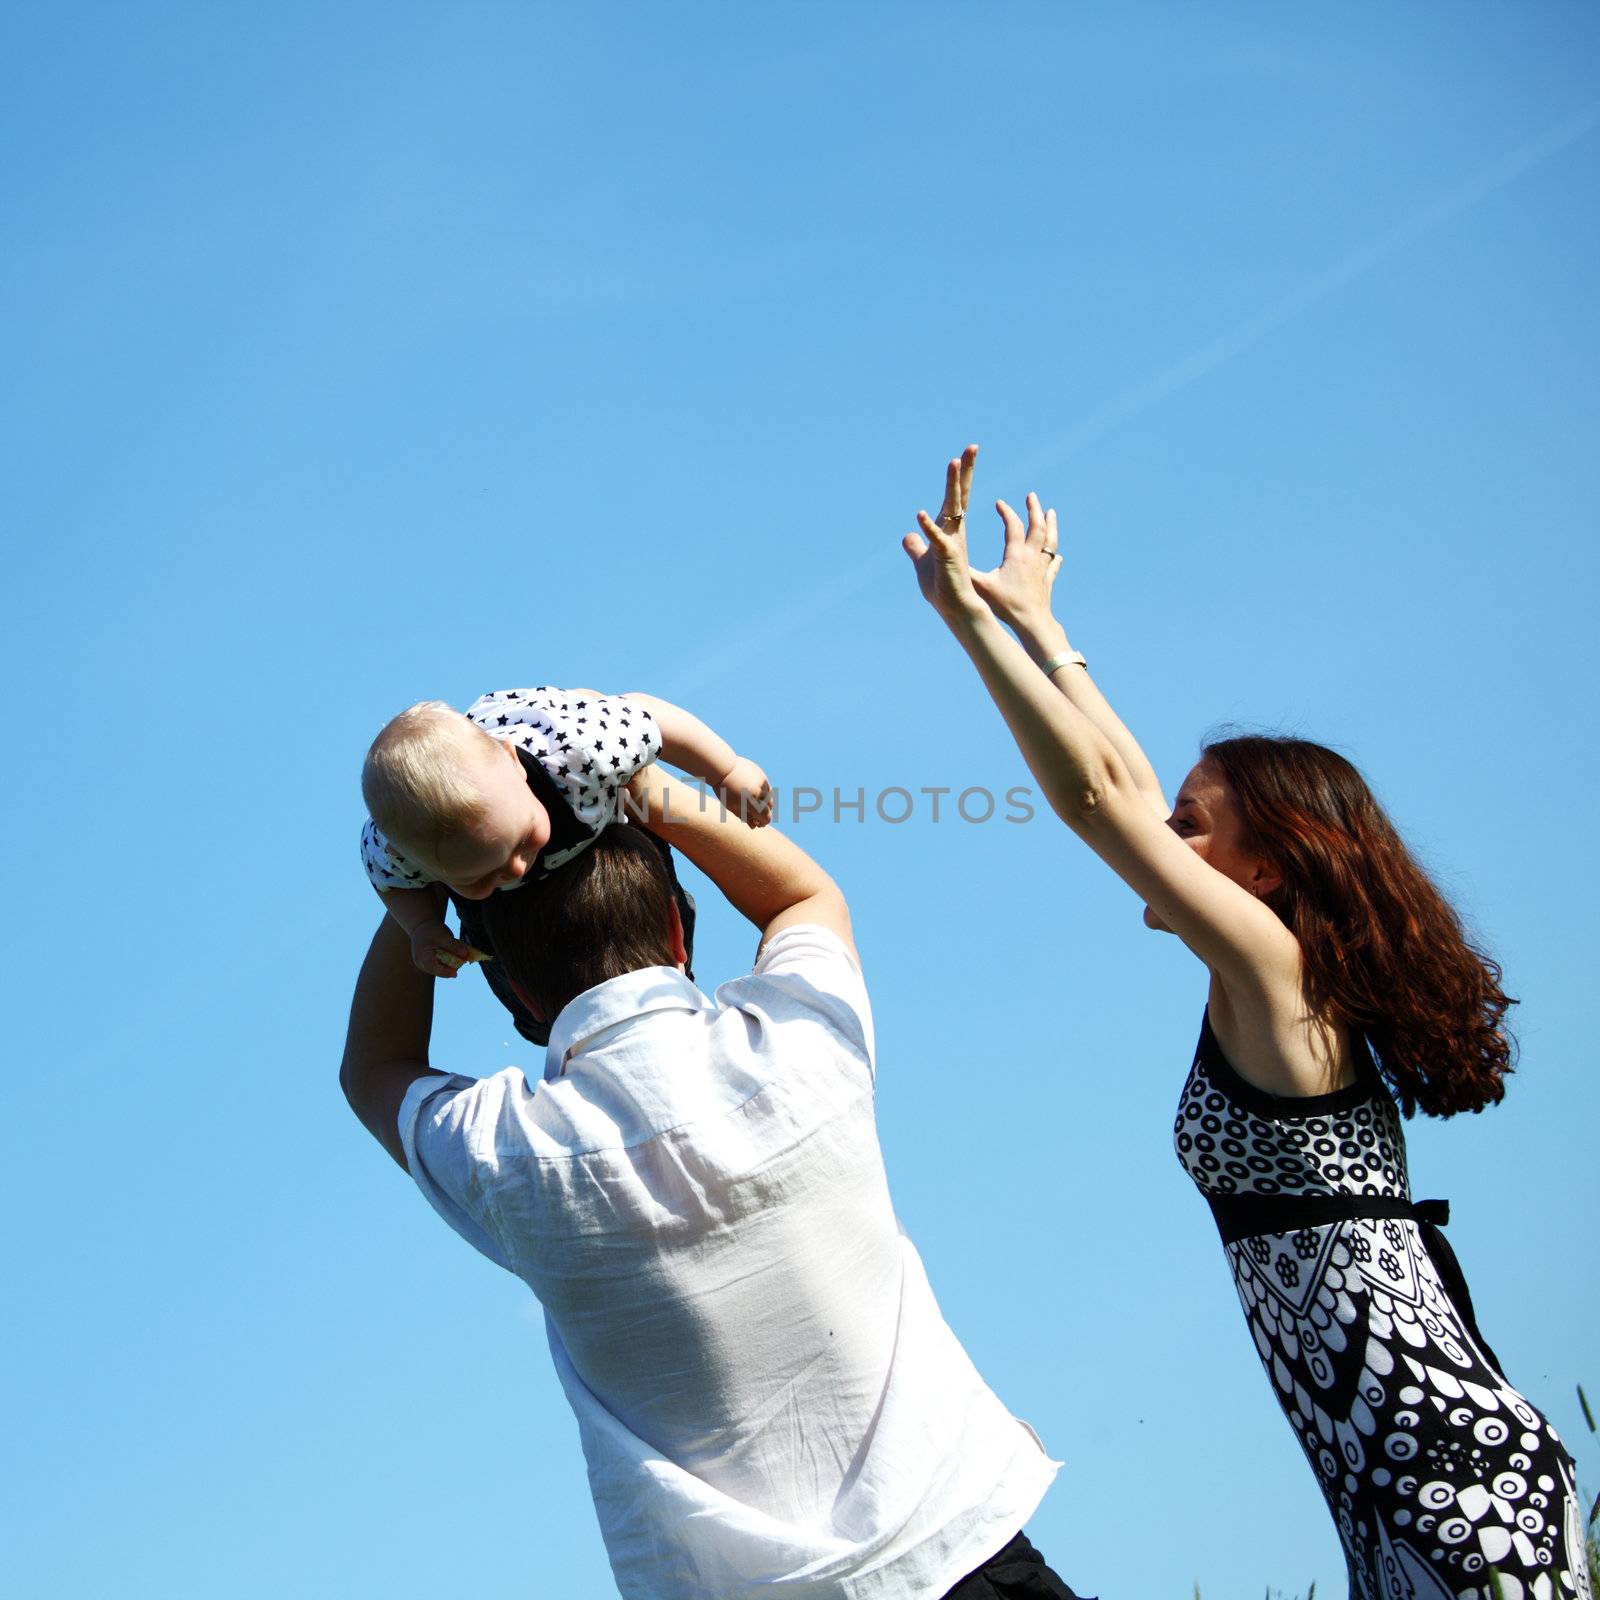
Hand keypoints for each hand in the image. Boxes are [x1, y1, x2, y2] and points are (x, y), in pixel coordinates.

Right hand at [409, 918, 488, 978]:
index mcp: (422, 956)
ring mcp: (424, 965)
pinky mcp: (428, 964)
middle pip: (437, 971)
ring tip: (460, 958)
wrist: (422, 926)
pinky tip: (455, 957)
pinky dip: (448, 964)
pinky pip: (439, 967)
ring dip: (450, 966)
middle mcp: (421, 963)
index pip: (433, 968)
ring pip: (439, 970)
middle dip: (450, 969)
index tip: (455, 974)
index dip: (445, 972)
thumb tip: (465, 954)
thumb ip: (453, 945)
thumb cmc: (431, 930)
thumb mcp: (443, 935)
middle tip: (462, 963)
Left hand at [718, 755, 772, 826]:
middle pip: (769, 808)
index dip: (764, 822)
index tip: (759, 824)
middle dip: (764, 813)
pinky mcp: (762, 775)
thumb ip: (744, 817)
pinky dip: (763, 793)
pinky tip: (754, 793)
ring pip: (769, 797)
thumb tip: (754, 826)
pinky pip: (767, 787)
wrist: (723, 767)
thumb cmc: (724, 789)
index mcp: (751, 803)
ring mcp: (762, 783)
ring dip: (765, 803)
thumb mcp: (732, 806)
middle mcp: (759, 793)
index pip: (766, 817)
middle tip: (757, 816)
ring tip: (755, 804)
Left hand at [901, 445, 988, 623]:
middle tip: (972, 446)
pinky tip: (919, 515)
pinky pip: (936, 539)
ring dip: (952, 486)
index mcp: (949, 530)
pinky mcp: (947, 557)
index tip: (964, 455)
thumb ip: (916, 547)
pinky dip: (927, 527)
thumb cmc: (942, 588)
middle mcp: (953, 532)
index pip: (956, 499)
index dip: (960, 477)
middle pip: (959, 496)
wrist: (954, 609)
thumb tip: (907, 535)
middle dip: (965, 471)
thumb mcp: (922, 562)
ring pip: (952, 509)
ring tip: (954, 462)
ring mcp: (951, 542)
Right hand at [970, 491, 1061, 633]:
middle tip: (1032, 496)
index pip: (1013, 526)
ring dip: (1050, 525)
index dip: (1006, 512)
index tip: (999, 502)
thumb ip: (963, 571)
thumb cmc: (1006, 605)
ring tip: (1051, 512)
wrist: (1032, 622)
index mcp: (1016, 555)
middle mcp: (1032, 557)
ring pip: (1050, 540)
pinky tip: (1058, 555)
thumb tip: (942, 560)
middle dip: (1034, 509)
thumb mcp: (981, 587)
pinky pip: (1053, 564)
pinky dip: (1055, 556)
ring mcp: (1042, 569)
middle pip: (1037, 527)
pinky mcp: (1047, 581)